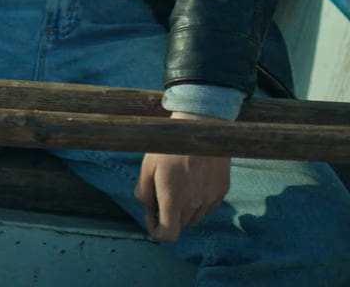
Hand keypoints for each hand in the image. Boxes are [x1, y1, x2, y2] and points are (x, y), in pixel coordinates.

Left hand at [136, 119, 230, 242]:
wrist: (201, 129)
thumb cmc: (169, 145)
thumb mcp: (148, 165)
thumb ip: (143, 190)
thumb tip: (147, 206)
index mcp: (173, 198)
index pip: (168, 234)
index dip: (156, 230)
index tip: (150, 214)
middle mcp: (194, 203)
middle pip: (180, 226)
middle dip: (167, 217)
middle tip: (160, 194)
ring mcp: (210, 198)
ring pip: (194, 218)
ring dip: (182, 211)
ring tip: (176, 186)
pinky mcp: (221, 191)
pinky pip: (207, 207)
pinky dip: (197, 203)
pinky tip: (191, 182)